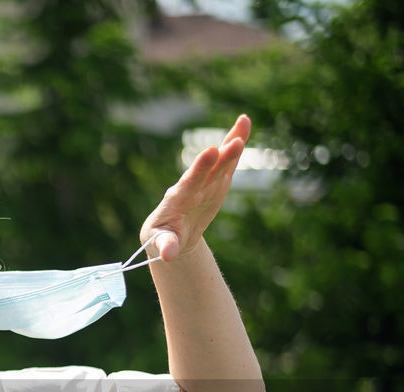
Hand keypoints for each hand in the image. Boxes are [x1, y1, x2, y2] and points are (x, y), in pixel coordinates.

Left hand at [141, 114, 250, 261]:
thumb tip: (168, 256)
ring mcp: (205, 184)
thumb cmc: (161, 238)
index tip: (210, 152)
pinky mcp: (216, 183)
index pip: (189, 183)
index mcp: (176, 200)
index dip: (199, 169)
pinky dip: (235, 146)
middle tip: (233, 142)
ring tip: (244, 123)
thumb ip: (165, 246)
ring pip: (220, 163)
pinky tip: (244, 124)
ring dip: (231, 145)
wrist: (170, 235)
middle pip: (207, 171)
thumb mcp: (160, 244)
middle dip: (219, 158)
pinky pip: (227, 163)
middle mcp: (191, 187)